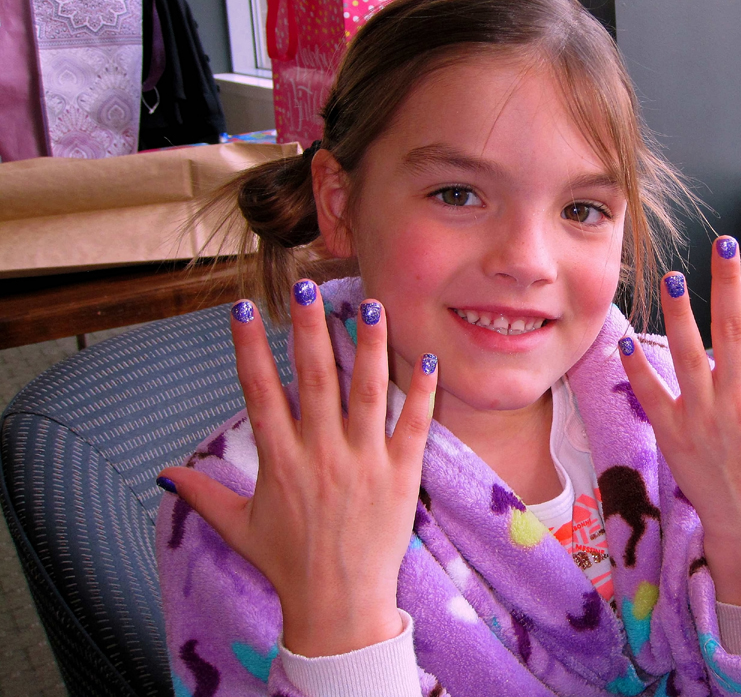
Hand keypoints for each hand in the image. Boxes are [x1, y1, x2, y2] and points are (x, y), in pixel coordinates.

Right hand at [158, 283, 437, 655]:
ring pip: (367, 391)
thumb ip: (204, 494)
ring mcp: (363, 461)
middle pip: (314, 378)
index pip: (259, 391)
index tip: (244, 308)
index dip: (250, 347)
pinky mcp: (401, 475)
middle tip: (307, 285)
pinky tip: (425, 358)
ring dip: (368, 346)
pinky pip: (412, 424)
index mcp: (279, 460)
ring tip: (370, 304)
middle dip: (309, 328)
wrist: (338, 606)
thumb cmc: (287, 564)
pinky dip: (421, 392)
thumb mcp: (238, 527)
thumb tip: (165, 473)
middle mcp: (320, 453)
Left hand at [617, 238, 740, 608]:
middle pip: (733, 331)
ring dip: (680, 314)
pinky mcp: (673, 432)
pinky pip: (652, 393)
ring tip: (673, 277)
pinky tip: (627, 338)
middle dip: (729, 285)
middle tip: (724, 244)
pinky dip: (638, 367)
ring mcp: (705, 416)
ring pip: (688, 355)